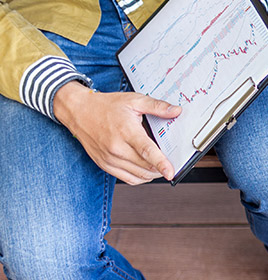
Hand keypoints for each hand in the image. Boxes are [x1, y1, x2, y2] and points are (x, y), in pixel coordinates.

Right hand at [54, 82, 179, 183]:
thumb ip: (157, 106)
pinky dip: (140, 178)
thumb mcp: (134, 101)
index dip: (161, 163)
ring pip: (138, 176)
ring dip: (152, 174)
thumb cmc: (106, 106)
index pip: (147, 151)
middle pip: (145, 167)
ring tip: (160, 166)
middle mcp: (116, 148)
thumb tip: (176, 111)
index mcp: (126, 132)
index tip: (171, 172)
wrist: (78, 111)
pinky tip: (145, 170)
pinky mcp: (104, 164)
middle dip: (162, 168)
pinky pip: (127, 179)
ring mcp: (109, 158)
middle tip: (171, 162)